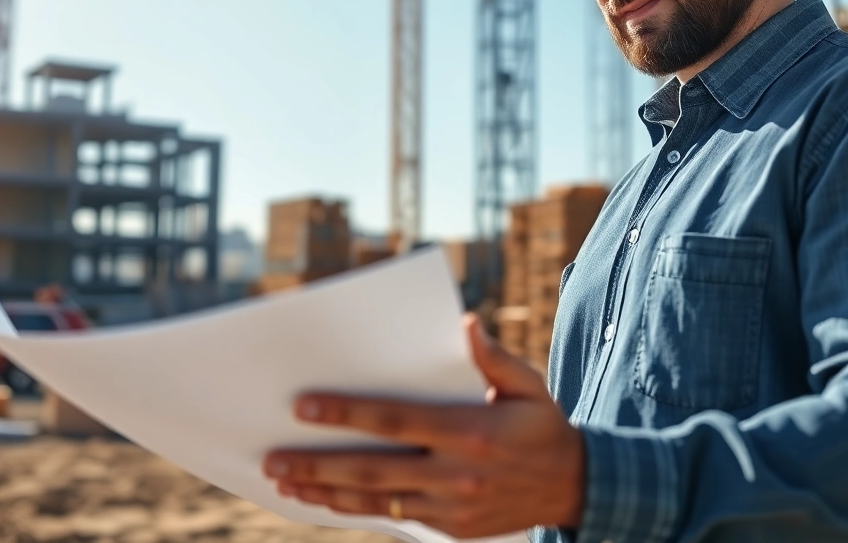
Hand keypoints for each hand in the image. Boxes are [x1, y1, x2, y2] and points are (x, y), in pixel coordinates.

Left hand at [263, 314, 583, 538]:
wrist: (574, 487)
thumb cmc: (542, 424)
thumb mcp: (528, 385)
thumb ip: (494, 358)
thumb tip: (465, 325)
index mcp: (471, 431)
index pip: (396, 420)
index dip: (347, 414)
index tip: (304, 407)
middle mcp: (457, 474)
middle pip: (372, 469)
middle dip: (317, 464)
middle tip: (272, 458)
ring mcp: (452, 507)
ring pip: (376, 500)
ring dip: (326, 492)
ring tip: (285, 482)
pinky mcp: (450, 528)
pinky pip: (394, 516)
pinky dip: (356, 508)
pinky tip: (324, 498)